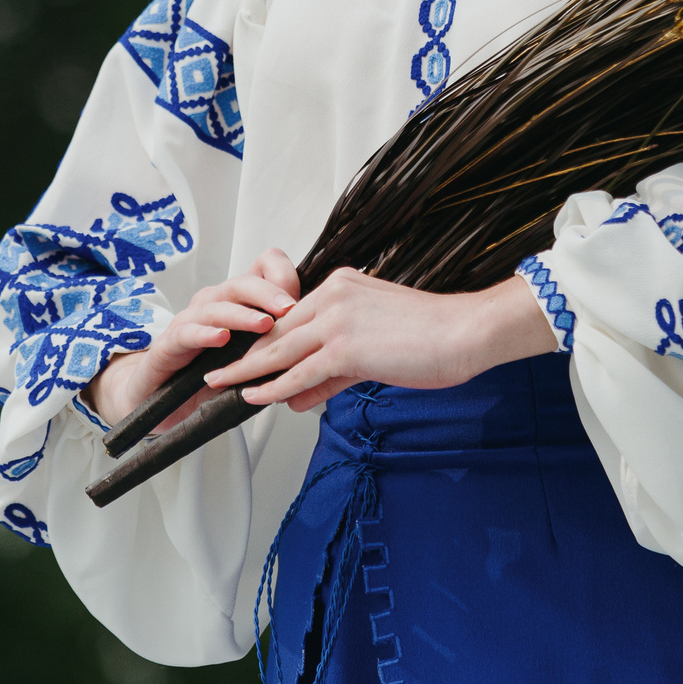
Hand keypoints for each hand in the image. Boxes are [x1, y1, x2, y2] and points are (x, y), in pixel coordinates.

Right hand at [81, 248, 301, 428]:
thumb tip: (321, 343)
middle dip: (269, 292)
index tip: (304, 295)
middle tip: (290, 306)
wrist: (160, 399)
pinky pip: (188, 333)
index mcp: (237, 300)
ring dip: (243, 314)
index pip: (262, 267)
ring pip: (217, 305)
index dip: (283, 275)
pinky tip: (221, 339)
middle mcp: (214, 303)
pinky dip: (205, 334)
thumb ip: (280, 346)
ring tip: (264, 324)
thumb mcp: (252, 358)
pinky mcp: (169, 344)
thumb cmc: (209, 374)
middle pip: (243, 282)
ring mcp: (190, 320)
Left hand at [203, 255, 556, 412]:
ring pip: (279, 350)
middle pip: (276, 331)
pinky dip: (272, 387)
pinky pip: (299, 372)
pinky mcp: (345, 347)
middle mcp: (333, 296)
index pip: (291, 317)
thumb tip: (302, 395)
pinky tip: (254, 397)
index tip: (241, 354)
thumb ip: (334, 372)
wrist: (466, 331)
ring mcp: (337, 320)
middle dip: (243, 354)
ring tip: (219, 385)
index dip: (263, 339)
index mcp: (342, 286)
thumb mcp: (375, 351)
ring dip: (245, 371)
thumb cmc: (434, 337)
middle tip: (216, 370)